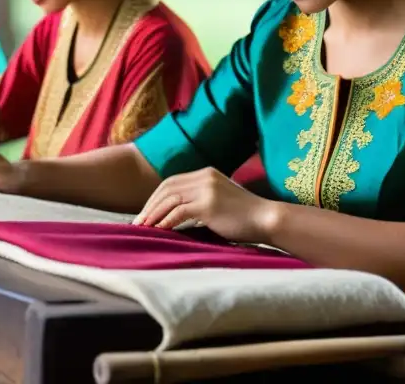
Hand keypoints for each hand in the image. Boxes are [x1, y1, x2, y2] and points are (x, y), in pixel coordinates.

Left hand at [132, 167, 282, 243]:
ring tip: (142, 229)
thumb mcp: (219, 201)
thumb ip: (199, 201)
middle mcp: (204, 176)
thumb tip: (174, 214)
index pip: (172, 182)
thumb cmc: (244, 217)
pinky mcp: (208, 204)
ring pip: (170, 199)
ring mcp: (206, 189)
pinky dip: (165, 222)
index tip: (145, 214)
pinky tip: (158, 231)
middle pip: (167, 188)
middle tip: (137, 223)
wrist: (267, 219)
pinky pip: (179, 212)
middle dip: (150, 206)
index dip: (155, 198)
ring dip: (153, 215)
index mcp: (206, 173)